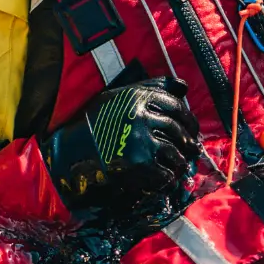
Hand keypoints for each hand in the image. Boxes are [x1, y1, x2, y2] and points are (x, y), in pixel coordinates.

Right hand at [40, 77, 197, 214]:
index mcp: (137, 97)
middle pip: (178, 129)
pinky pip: (165, 172)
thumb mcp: (119, 96)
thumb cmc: (96, 122)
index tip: (191, 128)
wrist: (71, 151)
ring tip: (181, 165)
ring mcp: (140, 140)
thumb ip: (151, 87)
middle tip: (192, 149)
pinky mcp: (138, 163)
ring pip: (175, 152)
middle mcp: (141, 116)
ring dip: (181, 161)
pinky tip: (166, 178)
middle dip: (188, 141)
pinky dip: (169, 178)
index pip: (175, 105)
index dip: (188, 118)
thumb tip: (184, 85)